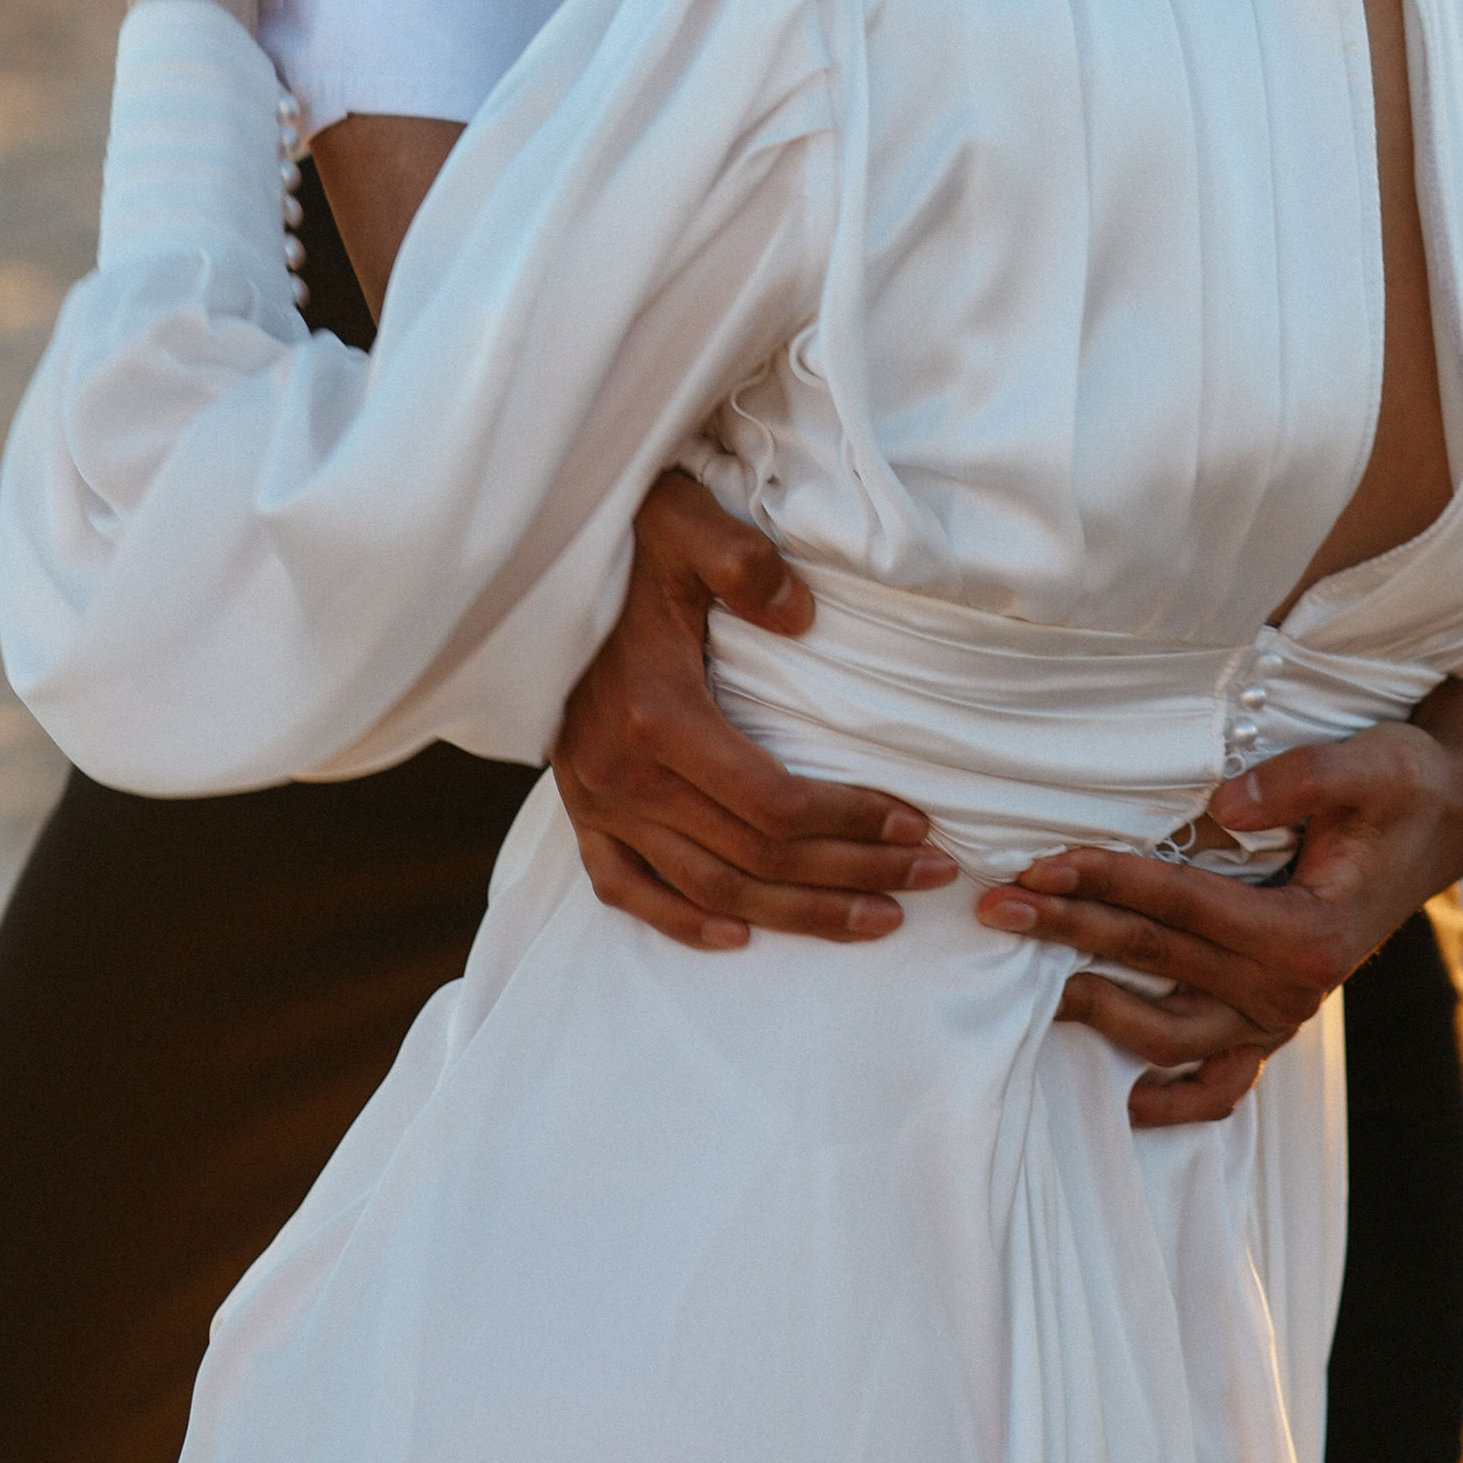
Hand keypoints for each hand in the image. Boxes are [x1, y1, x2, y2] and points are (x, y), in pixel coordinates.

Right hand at [553, 469, 954, 949]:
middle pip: (755, 856)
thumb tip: (804, 618)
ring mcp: (596, 799)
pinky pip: (623, 886)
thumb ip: (746, 564)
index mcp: (659, 715)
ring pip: (707, 887)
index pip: (774, 803)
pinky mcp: (578, 806)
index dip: (851, 822)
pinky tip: (738, 936)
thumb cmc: (628, 540)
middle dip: (851, 873)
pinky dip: (680, 920)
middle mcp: (624, 774)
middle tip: (928, 877)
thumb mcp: (688, 526)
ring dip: (795, 913)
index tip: (917, 824)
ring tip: (873, 918)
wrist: (534, 561)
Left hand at [974, 651, 1462, 1128]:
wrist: (1442, 818)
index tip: (1040, 862)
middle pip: (1156, 958)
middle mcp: (1292, 991)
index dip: (1107, 879)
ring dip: (1094, 1005)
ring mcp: (1281, 1017)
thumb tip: (1221, 801)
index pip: (1181, 904)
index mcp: (1309, 932)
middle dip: (1070, 928)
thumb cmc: (1400, 787)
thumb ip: (1299, 781)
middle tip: (996, 904)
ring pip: (1167, 1030)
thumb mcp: (1370, 766)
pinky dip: (1173, 1100)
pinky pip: (1220, 1085)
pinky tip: (1124, 1101)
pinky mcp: (1275, 1022)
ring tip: (1029, 980)